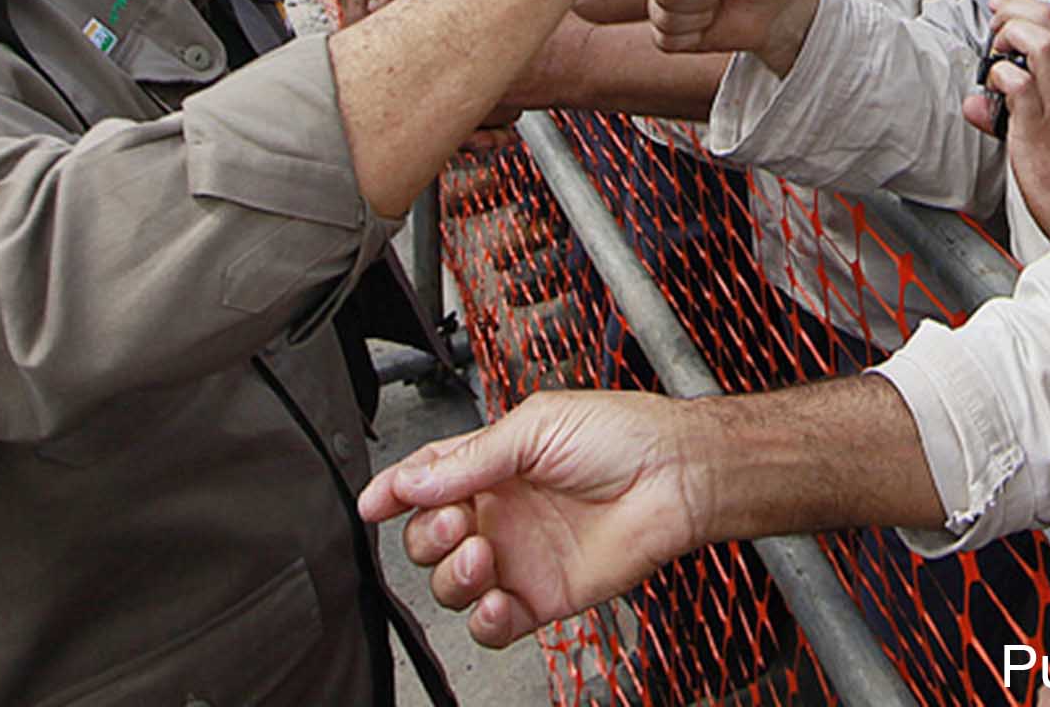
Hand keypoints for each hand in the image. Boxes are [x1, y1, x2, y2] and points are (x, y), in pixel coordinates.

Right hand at [357, 390, 706, 647]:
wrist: (675, 476)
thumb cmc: (622, 435)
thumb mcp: (538, 426)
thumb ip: (474, 458)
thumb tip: (417, 479)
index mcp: (491, 464)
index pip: (427, 479)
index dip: (395, 491)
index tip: (374, 504)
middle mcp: (499, 512)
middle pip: (428, 538)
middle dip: (426, 535)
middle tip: (455, 523)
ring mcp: (518, 557)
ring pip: (452, 585)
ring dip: (452, 576)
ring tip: (480, 557)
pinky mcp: (541, 596)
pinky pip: (492, 624)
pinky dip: (482, 621)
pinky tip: (494, 600)